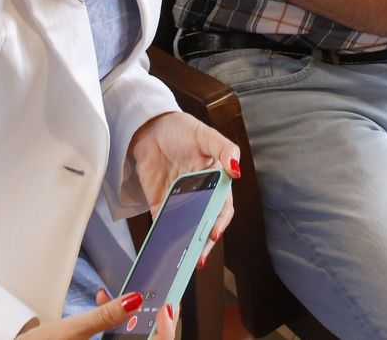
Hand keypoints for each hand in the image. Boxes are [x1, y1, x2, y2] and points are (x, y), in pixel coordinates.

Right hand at [16, 290, 174, 339]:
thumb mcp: (71, 330)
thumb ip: (105, 316)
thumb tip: (135, 299)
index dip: (165, 331)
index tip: (169, 306)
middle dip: (149, 321)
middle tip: (152, 294)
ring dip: (131, 321)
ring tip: (119, 296)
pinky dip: (118, 327)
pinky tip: (105, 305)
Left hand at [128, 112, 237, 270]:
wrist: (149, 127)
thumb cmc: (181, 129)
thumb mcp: (205, 135)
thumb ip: (224, 149)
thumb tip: (237, 169)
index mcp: (215, 180)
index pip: (222, 207)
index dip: (220, 222)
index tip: (213, 233)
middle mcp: (199, 194)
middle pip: (205, 223)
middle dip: (204, 243)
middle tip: (199, 257)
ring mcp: (180, 200)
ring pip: (187, 228)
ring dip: (186, 244)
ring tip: (183, 259)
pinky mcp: (160, 202)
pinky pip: (164, 223)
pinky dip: (164, 236)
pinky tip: (163, 247)